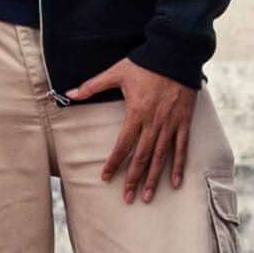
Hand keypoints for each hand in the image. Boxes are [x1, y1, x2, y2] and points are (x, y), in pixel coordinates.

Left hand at [71, 59, 198, 203]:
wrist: (176, 54)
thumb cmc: (145, 63)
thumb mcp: (116, 72)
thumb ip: (92, 85)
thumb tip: (69, 94)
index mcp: (136, 112)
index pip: (123, 144)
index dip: (114, 163)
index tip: (106, 178)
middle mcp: (154, 122)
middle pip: (141, 156)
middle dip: (133, 179)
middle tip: (127, 198)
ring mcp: (170, 124)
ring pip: (160, 157)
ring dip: (153, 178)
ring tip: (147, 197)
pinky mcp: (184, 122)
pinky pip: (181, 149)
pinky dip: (179, 167)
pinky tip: (175, 183)